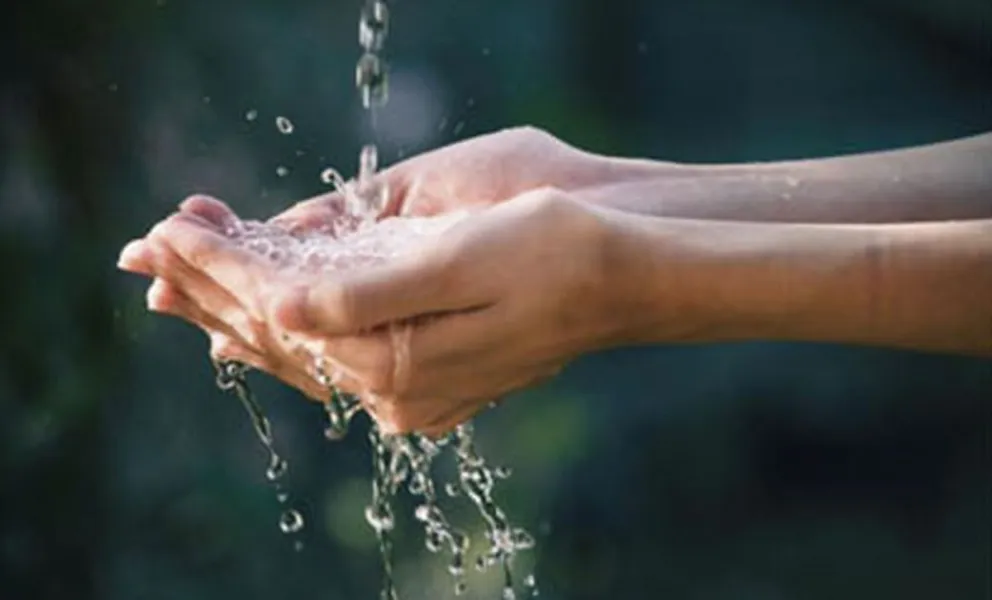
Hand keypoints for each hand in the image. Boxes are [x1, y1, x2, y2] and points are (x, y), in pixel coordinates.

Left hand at [118, 126, 633, 404]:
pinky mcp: (431, 375)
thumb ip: (365, 289)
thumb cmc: (557, 250)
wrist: (627, 278)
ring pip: (303, 347)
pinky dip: (292, 323)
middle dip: (213, 289)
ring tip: (185, 280)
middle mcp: (398, 389)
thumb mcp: (460, 258)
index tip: (165, 229)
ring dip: (243, 307)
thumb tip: (281, 300)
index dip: (219, 266)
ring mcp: (414, 389)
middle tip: (149, 252)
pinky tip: (266, 313)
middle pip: (280, 336)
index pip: (281, 309)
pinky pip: (338, 353)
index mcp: (398, 359)